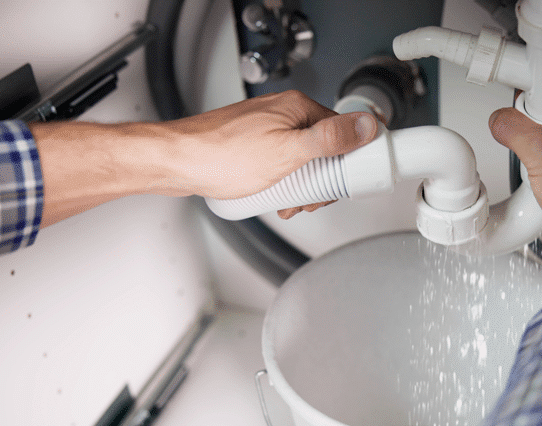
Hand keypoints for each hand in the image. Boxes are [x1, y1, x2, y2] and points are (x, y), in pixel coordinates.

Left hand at [159, 90, 377, 200]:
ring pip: (301, 159)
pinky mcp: (253, 145)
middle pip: (323, 148)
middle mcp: (283, 113)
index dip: (347, 162)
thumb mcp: (287, 153)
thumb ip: (329, 139)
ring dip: (301, 185)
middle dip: (321, 180)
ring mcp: (266, 128)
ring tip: (288, 202)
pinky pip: (281, 163)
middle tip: (310, 199)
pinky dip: (282, 182)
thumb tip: (365, 125)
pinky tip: (272, 197)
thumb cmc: (221, 156)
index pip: (343, 131)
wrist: (176, 163)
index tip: (344, 183)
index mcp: (297, 108)